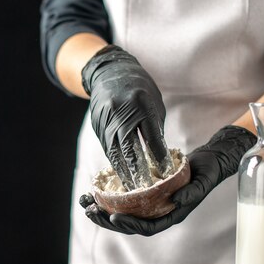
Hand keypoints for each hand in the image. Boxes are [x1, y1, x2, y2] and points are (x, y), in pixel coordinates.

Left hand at [80, 126, 256, 235]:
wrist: (208, 162)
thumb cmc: (207, 172)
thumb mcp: (203, 180)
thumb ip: (193, 192)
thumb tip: (177, 199)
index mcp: (171, 216)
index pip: (147, 228)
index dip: (129, 225)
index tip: (113, 217)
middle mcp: (158, 213)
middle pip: (129, 224)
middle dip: (107, 220)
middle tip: (89, 211)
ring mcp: (150, 205)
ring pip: (122, 213)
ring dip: (102, 209)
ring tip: (84, 202)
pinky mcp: (143, 194)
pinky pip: (123, 200)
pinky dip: (107, 196)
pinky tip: (93, 190)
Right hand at [82, 45, 171, 190]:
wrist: (110, 73)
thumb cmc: (139, 89)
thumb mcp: (153, 103)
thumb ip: (155, 129)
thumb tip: (159, 156)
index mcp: (141, 105)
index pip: (151, 137)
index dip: (159, 157)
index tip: (165, 174)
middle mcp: (121, 113)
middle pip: (130, 148)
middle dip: (138, 171)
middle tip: (146, 190)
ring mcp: (106, 120)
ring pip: (115, 152)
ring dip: (124, 172)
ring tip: (133, 190)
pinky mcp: (97, 126)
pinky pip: (108, 149)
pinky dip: (115, 163)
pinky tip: (122, 175)